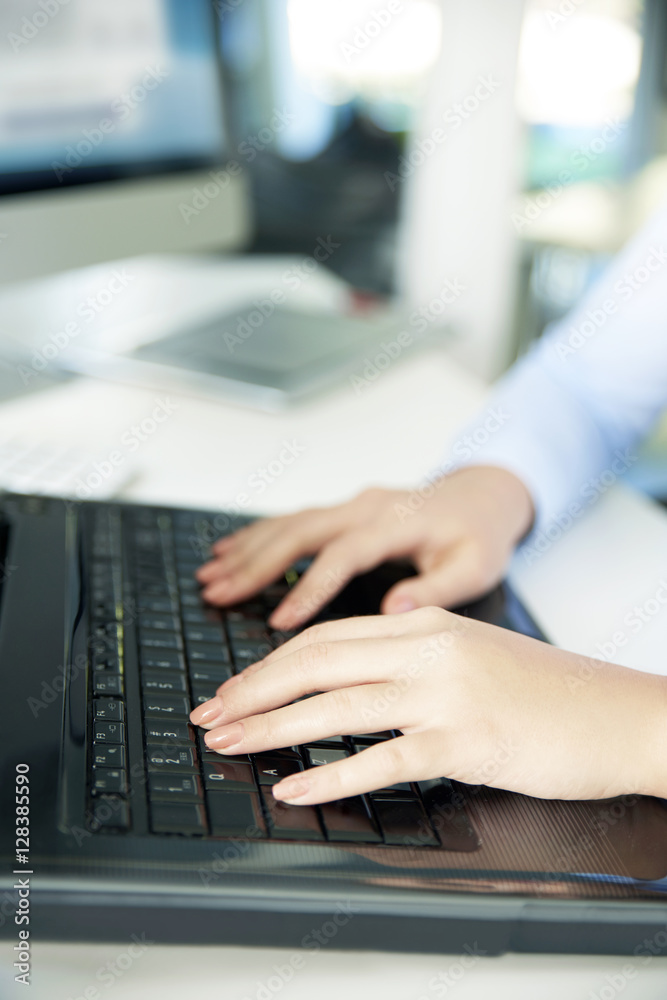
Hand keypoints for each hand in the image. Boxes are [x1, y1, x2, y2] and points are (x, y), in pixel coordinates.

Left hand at [190, 607, 666, 804]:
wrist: (616, 713)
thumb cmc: (545, 693)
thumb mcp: (470, 654)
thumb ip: (410, 658)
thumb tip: (346, 681)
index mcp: (424, 624)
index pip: (326, 637)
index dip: (268, 664)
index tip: (233, 689)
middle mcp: (428, 649)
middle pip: (317, 662)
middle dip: (253, 690)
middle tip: (211, 717)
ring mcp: (446, 693)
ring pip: (337, 705)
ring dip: (274, 728)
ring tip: (232, 745)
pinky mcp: (466, 740)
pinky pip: (382, 758)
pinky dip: (331, 775)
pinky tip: (296, 789)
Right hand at [195, 467, 534, 629]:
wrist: (484, 495)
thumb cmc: (479, 535)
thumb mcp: (475, 567)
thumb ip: (437, 589)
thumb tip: (394, 610)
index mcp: (397, 523)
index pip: (344, 555)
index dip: (310, 587)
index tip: (280, 621)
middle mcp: (366, 508)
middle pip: (301, 532)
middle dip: (255, 564)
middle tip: (217, 593)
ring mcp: (352, 505)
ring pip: (290, 523)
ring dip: (248, 549)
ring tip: (210, 576)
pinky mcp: (344, 510)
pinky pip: (294, 519)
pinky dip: (259, 535)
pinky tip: (229, 551)